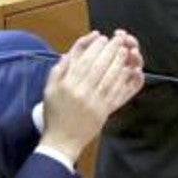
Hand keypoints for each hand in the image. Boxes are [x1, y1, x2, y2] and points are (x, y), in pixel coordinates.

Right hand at [39, 30, 144, 163]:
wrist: (61, 140)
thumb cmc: (55, 113)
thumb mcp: (49, 89)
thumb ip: (59, 69)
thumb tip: (71, 52)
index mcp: (67, 85)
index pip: (84, 60)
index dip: (94, 46)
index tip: (101, 37)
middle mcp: (81, 92)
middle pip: (99, 66)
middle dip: (110, 49)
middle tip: (118, 38)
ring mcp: (94, 102)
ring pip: (109, 77)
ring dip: (119, 62)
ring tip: (125, 50)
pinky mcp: (104, 111)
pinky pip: (116, 92)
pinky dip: (123, 79)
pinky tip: (128, 70)